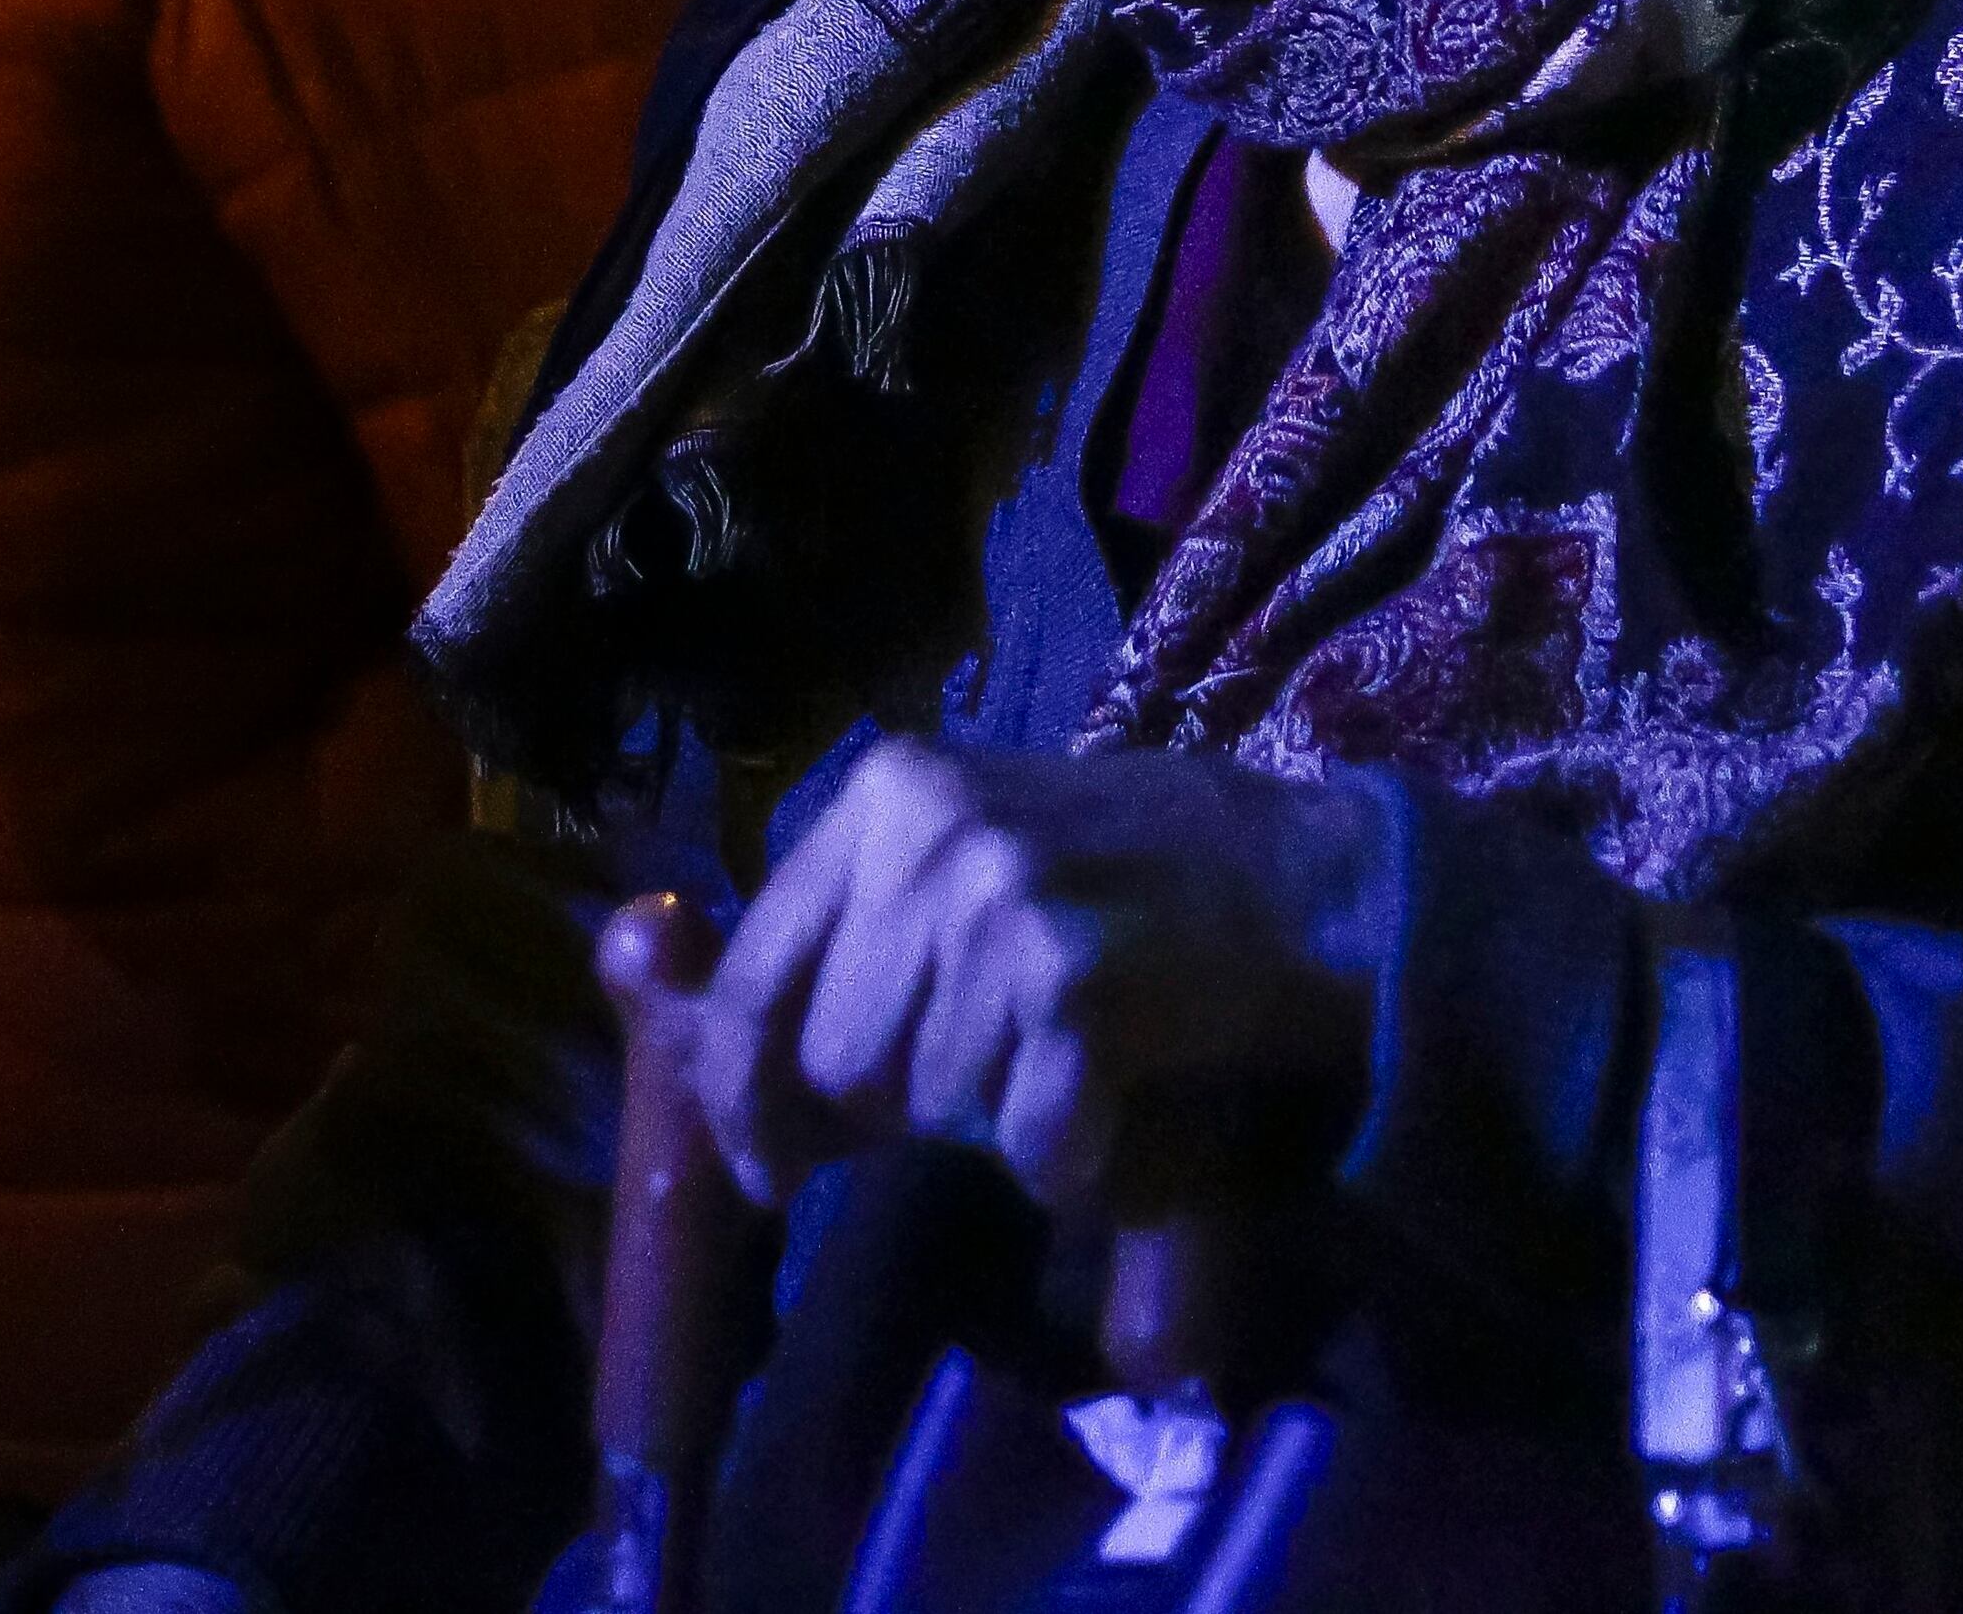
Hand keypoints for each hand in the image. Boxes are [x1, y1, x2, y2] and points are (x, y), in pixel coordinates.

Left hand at [690, 739, 1386, 1216]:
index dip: (745, 1098)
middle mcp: (930, 830)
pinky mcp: (1082, 984)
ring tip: (1086, 1061)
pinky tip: (1133, 1100)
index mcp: (885, 791)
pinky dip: (1085, 1163)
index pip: (749, 980)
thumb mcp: (966, 861)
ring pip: (932, 1108)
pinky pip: (1034, 1147)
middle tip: (1007, 1074)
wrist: (1328, 878)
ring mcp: (1006, 903)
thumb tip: (633, 977)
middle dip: (909, 1107)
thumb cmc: (1139, 878)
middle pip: (838, 1064)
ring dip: (1008, 1125)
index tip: (777, 1170)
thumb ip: (827, 931)